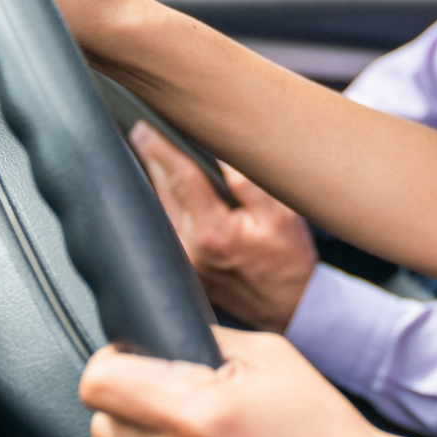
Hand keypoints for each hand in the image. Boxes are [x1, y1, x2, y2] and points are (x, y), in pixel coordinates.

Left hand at [81, 327, 401, 436]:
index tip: (128, 368)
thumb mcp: (273, 358)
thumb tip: (152, 341)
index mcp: (201, 415)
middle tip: (178, 412)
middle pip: (102, 428)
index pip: (97, 384)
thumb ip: (203, 342)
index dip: (111, 366)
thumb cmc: (324, 431)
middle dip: (131, 412)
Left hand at [132, 121, 317, 331]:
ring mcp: (184, 263)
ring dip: (154, 182)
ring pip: (159, 211)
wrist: (292, 308)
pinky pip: (166, 229)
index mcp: (213, 231)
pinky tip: (167, 192)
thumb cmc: (290, 263)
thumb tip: (221, 152)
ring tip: (152, 156)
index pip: (180, 178)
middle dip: (152, 159)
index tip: (146, 129)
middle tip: (144, 132)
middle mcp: (190, 249)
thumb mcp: (282, 215)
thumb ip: (248, 182)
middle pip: (161, 191)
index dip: (160, 149)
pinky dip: (164, 206)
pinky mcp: (184, 271)